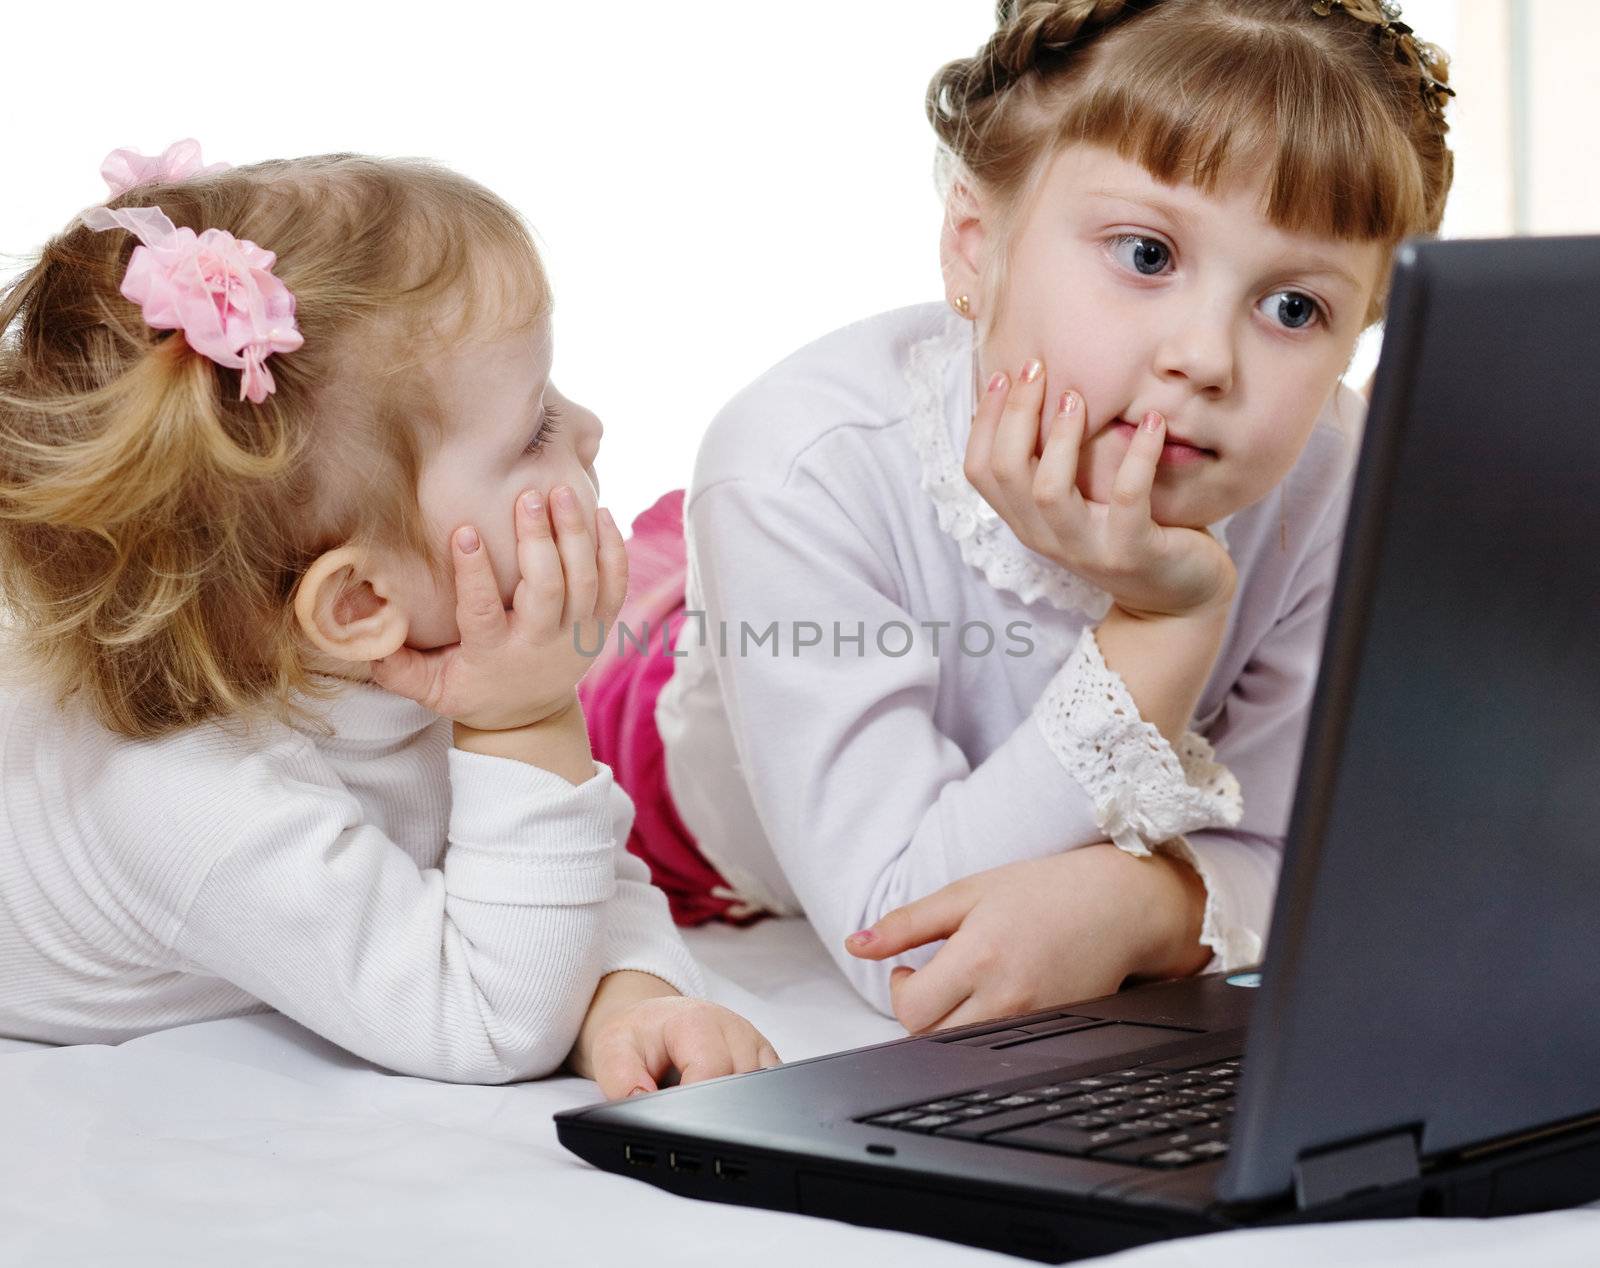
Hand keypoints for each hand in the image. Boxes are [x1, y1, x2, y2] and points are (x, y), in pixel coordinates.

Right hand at [370, 486, 625, 730]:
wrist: (530, 716)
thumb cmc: (472, 690)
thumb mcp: (430, 689)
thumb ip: (396, 667)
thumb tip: (362, 637)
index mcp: (494, 653)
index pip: (483, 611)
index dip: (474, 573)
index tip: (465, 531)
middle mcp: (541, 642)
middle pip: (548, 588)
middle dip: (540, 540)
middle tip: (528, 496)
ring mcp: (578, 633)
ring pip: (586, 580)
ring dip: (577, 534)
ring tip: (564, 492)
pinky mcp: (601, 624)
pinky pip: (616, 583)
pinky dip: (614, 548)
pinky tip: (601, 512)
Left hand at [567, 972, 781, 1099]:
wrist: (652, 1022)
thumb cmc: (635, 1037)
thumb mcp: (611, 1050)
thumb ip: (621, 1078)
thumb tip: (644, 1102)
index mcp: (697, 1020)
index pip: (712, 1071)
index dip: (692, 1104)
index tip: (673, 1117)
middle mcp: (733, 1027)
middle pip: (741, 1084)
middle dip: (713, 1109)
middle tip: (684, 1113)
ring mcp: (753, 1042)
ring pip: (761, 1090)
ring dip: (733, 1106)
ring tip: (700, 1102)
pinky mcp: (765, 1058)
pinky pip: (770, 1088)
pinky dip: (752, 1103)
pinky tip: (724, 1102)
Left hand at [844, 846, 1210, 1033]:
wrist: (1118, 905)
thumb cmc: (1042, 891)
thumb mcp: (966, 893)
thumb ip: (907, 922)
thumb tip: (856, 944)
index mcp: (978, 958)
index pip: (911, 1009)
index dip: (900, 990)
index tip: (912, 968)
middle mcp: (1005, 998)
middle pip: (932, 1038)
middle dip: (923, 1011)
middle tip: (938, 977)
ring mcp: (1032, 1022)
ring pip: (963, 1050)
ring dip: (952, 1023)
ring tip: (968, 984)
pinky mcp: (1052, 1032)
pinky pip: (1001, 1046)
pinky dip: (987, 1028)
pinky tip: (999, 994)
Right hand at [963, 361, 1235, 617]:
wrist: (1175, 598)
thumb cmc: (1128, 531)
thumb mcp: (1081, 499)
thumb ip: (1056, 463)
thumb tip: (1040, 393)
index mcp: (1026, 521)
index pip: (980, 471)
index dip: (984, 421)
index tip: (1003, 374)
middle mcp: (1046, 537)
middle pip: (1006, 472)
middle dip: (1016, 414)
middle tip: (1037, 368)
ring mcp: (1087, 549)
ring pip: (1049, 490)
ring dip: (1060, 438)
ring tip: (1077, 397)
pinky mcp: (1132, 553)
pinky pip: (1128, 499)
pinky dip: (1138, 456)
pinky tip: (1152, 422)